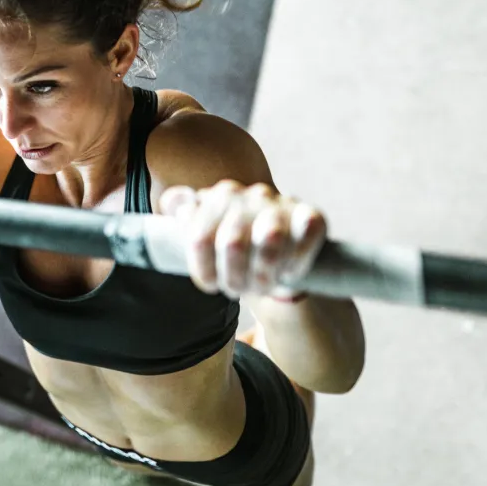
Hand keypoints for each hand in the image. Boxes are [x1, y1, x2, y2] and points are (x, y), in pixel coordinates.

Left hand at [158, 180, 326, 298]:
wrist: (277, 247)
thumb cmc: (234, 242)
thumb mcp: (204, 230)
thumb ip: (184, 212)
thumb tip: (175, 202)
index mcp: (219, 197)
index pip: (199, 239)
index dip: (204, 271)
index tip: (211, 285)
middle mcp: (250, 195)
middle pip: (232, 244)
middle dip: (234, 278)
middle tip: (237, 290)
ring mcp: (281, 204)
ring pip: (269, 240)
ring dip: (263, 275)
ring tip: (261, 286)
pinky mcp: (311, 215)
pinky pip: (306, 235)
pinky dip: (295, 263)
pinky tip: (288, 274)